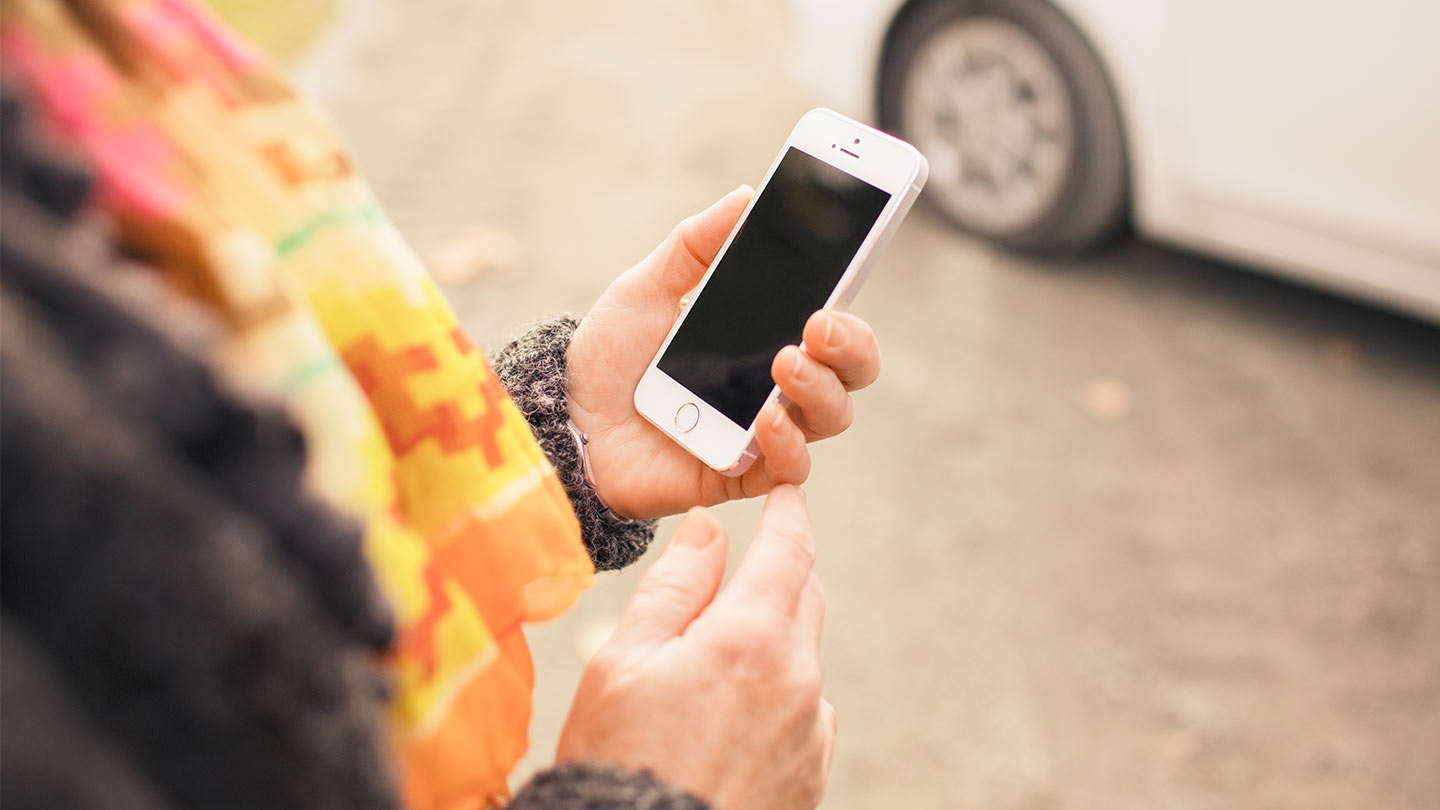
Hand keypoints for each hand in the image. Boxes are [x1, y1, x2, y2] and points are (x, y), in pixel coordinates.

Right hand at [556, 486, 834, 809]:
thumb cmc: (620, 757)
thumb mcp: (625, 659)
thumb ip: (676, 584)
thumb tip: (710, 527)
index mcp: (751, 637)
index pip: (790, 549)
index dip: (789, 512)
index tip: (788, 491)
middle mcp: (798, 679)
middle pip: (807, 598)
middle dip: (781, 573)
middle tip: (742, 573)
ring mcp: (811, 731)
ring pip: (805, 657)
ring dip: (775, 642)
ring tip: (713, 671)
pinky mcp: (813, 774)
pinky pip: (807, 712)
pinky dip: (780, 696)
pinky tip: (732, 721)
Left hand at [567, 187, 882, 518]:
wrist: (564, 419)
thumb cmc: (610, 356)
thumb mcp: (645, 288)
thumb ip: (694, 246)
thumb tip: (746, 196)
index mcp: (766, 337)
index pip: (833, 322)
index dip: (852, 300)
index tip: (852, 269)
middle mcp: (776, 386)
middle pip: (851, 371)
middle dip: (853, 346)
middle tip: (820, 325)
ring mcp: (762, 432)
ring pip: (831, 417)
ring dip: (821, 389)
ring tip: (786, 364)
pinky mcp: (739, 474)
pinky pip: (787, 469)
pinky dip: (787, 444)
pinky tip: (767, 420)